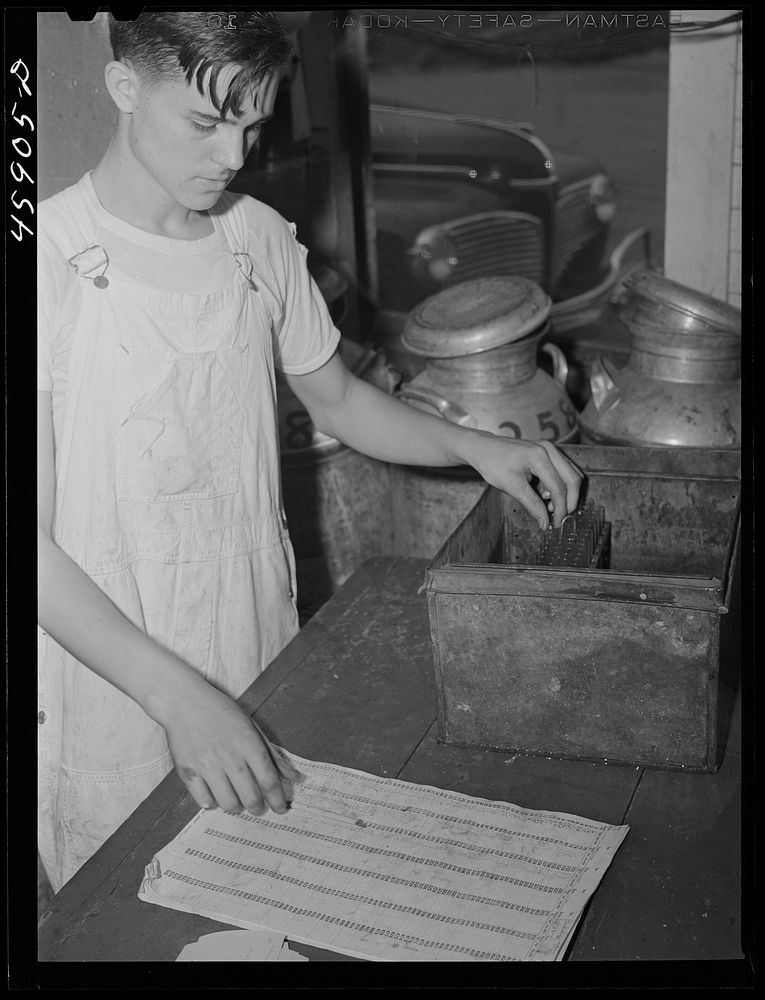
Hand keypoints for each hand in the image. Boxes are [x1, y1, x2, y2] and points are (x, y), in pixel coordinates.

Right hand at [160, 676, 302, 815]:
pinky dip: (211, 803)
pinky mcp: (188, 772)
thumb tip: (296, 777)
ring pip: (228, 803)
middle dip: (258, 808)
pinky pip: (203, 801)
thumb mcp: (252, 727)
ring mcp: (208, 766)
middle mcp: (230, 757)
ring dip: (236, 806)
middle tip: (258, 808)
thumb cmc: (222, 713)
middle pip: (250, 797)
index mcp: (249, 745)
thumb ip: (274, 755)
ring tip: (236, 799)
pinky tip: (214, 793)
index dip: (278, 800)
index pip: (269, 781)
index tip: (281, 808)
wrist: (185, 702)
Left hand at [457, 431, 582, 527]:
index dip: (560, 508)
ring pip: (571, 474)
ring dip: (566, 493)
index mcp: (539, 457)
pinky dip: (559, 485)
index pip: (559, 487)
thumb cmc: (493, 463)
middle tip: (560, 517)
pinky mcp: (548, 452)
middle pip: (573, 479)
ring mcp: (550, 449)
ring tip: (548, 506)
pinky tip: (544, 494)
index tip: (556, 523)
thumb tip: (545, 522)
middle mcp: (549, 449)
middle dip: (569, 501)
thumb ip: (532, 504)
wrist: (483, 448)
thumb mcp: (512, 487)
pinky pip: (563, 470)